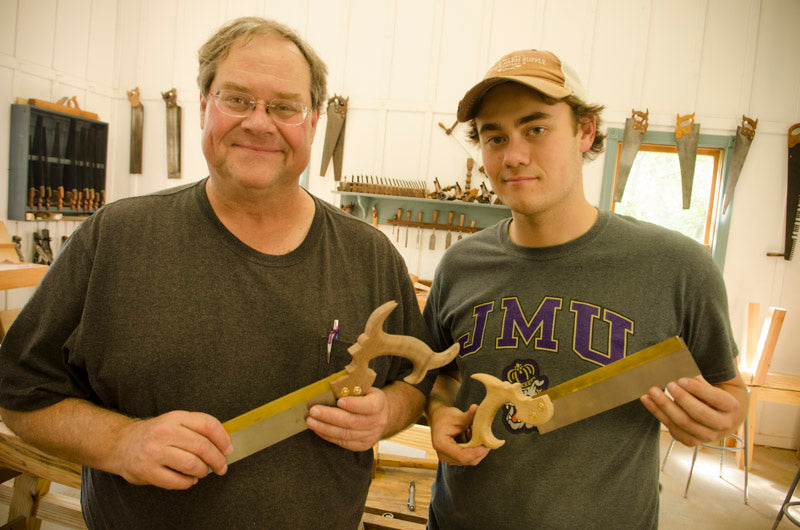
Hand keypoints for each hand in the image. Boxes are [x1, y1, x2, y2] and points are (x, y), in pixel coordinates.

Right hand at [111, 410, 231, 489]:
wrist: (122, 444)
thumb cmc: (155, 435)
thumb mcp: (175, 422)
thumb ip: (197, 429)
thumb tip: (224, 445)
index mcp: (175, 417)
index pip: (208, 424)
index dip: (223, 439)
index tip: (228, 450)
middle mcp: (165, 432)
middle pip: (203, 446)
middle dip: (218, 460)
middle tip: (221, 467)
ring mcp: (154, 451)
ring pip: (192, 464)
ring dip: (202, 471)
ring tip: (202, 472)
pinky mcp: (147, 470)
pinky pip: (177, 481)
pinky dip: (188, 482)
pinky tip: (188, 479)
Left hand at [306, 387, 388, 450]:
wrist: (379, 415)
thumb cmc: (366, 398)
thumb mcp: (364, 388)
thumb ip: (350, 389)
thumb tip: (329, 387)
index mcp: (380, 404)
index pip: (369, 406)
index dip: (354, 405)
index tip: (340, 401)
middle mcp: (378, 422)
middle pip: (352, 421)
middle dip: (330, 416)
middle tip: (314, 411)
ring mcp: (370, 436)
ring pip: (345, 434)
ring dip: (325, 427)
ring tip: (310, 421)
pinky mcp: (362, 445)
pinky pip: (343, 442)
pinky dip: (328, 435)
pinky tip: (318, 429)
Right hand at [429, 404, 489, 465]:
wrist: (438, 418)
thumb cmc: (445, 416)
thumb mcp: (457, 416)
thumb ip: (468, 416)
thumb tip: (477, 408)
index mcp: (441, 444)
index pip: (462, 456)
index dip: (476, 452)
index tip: (487, 445)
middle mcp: (443, 455)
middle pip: (467, 460)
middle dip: (480, 451)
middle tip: (487, 439)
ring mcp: (447, 458)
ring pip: (469, 460)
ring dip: (477, 450)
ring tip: (476, 434)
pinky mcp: (452, 458)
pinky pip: (468, 458)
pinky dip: (474, 449)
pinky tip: (472, 437)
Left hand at [640, 374, 744, 445]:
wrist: (723, 416)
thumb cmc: (715, 394)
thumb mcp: (717, 383)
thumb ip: (702, 379)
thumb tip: (680, 370)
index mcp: (731, 407)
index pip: (716, 398)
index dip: (698, 389)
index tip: (681, 379)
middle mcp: (722, 424)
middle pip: (699, 414)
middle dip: (681, 399)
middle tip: (667, 384)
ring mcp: (707, 435)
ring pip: (684, 423)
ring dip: (665, 407)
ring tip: (652, 392)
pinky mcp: (692, 441)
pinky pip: (673, 430)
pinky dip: (658, 414)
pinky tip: (648, 401)